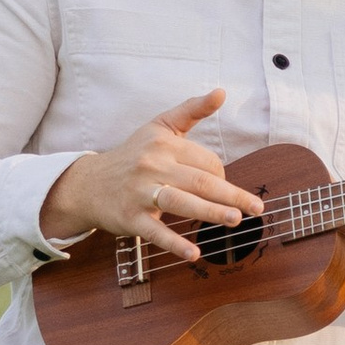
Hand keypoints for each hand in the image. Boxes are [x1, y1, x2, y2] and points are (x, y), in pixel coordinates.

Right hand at [39, 89, 262, 263]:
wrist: (88, 184)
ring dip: (210, 212)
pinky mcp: (130, 217)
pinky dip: (175, 243)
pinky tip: (194, 253)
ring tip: (235, 220)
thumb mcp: (159, 126)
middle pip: (199, 181)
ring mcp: (140, 192)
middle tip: (255, 208)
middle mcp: (152, 164)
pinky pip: (155, 232)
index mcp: (164, 143)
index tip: (224, 189)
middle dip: (231, 195)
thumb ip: (191, 110)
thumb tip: (222, 92)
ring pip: (181, 202)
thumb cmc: (133, 155)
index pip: (206, 162)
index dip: (222, 177)